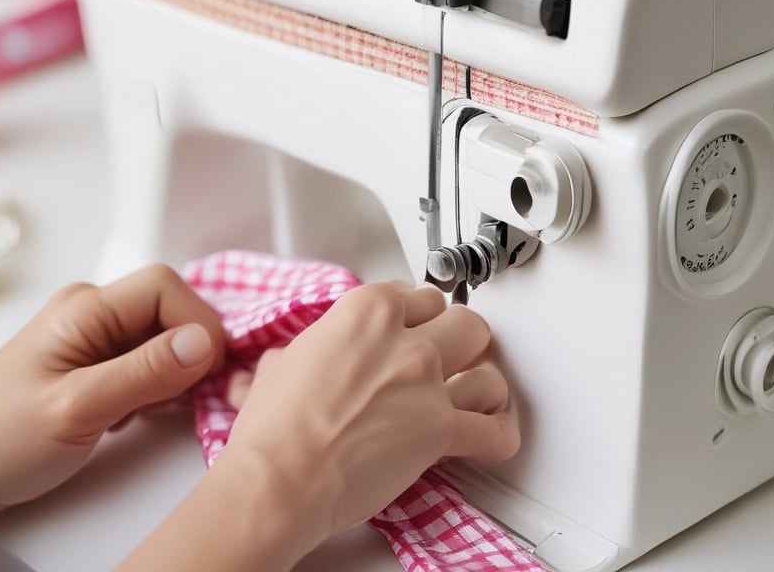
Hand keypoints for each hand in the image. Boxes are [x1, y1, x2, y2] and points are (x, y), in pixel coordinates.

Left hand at [0, 264, 225, 532]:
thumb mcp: (77, 409)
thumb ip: (144, 372)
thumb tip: (206, 342)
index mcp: (84, 309)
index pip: (167, 288)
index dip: (200, 323)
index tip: (213, 370)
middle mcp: (91, 315)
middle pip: (169, 312)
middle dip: (191, 352)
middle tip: (193, 398)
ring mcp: (90, 342)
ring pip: (160, 341)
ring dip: (174, 374)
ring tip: (156, 413)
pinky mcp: (91, 370)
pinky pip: (144, 365)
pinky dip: (156, 390)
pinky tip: (138, 419)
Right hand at [120, 281, 520, 571]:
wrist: (281, 476)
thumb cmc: (275, 428)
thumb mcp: (281, 364)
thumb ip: (309, 350)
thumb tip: (297, 358)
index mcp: (367, 311)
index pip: (417, 297)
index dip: (417, 318)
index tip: (416, 329)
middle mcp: (406, 340)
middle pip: (465, 323)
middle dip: (460, 341)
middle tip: (451, 357)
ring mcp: (428, 384)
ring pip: (489, 372)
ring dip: (484, 387)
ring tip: (474, 397)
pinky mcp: (442, 431)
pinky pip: (494, 432)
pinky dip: (498, 437)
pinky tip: (490, 437)